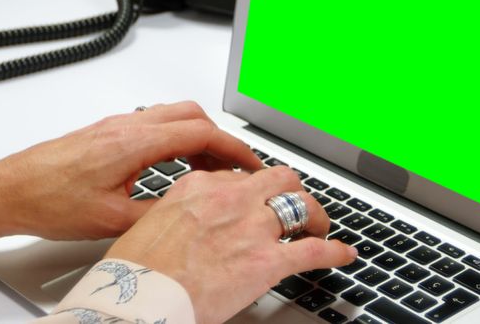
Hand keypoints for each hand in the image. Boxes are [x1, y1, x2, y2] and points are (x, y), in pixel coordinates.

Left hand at [0, 101, 263, 242]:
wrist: (6, 191)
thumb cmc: (46, 201)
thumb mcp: (111, 220)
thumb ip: (158, 212)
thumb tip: (189, 210)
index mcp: (133, 142)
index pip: (201, 132)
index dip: (234, 147)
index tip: (250, 163)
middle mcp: (127, 125)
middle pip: (192, 113)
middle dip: (220, 137)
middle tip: (234, 164)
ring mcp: (116, 125)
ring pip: (173, 115)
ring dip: (198, 136)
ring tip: (209, 167)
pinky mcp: (106, 131)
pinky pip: (154, 123)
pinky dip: (176, 138)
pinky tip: (174, 164)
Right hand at [106, 166, 357, 323]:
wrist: (137, 302)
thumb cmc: (135, 275)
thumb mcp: (148, 226)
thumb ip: (179, 216)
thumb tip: (188, 224)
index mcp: (199, 188)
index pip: (240, 176)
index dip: (254, 190)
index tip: (257, 199)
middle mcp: (230, 200)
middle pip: (279, 179)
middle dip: (292, 191)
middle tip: (295, 205)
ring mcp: (251, 228)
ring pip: (300, 206)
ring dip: (315, 216)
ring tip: (319, 226)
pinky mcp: (267, 261)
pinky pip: (313, 250)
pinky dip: (335, 252)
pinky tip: (345, 255)